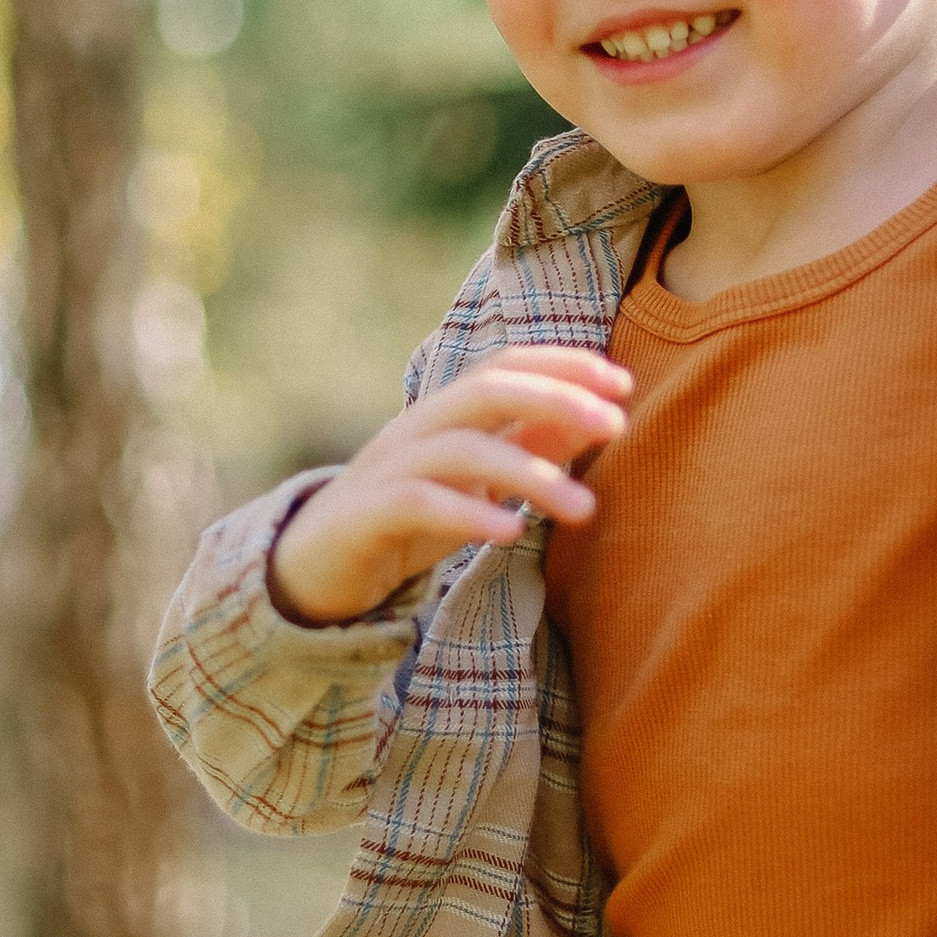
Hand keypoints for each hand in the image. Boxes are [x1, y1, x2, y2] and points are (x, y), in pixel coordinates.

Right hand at [268, 346, 633, 628]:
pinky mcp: (363, 516)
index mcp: (444, 414)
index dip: (563, 366)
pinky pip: (417, 504)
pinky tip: (511, 533)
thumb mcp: (476, 484)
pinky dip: (467, 514)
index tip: (623, 383)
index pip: (505, 367)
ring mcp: (386, 469)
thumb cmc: (406, 522)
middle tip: (615, 426)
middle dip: (554, 400)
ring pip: (460, 449)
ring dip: (528, 474)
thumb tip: (595, 421)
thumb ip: (529, 450)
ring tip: (583, 508)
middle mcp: (415, 429)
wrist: (313, 570)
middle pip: (485, 389)